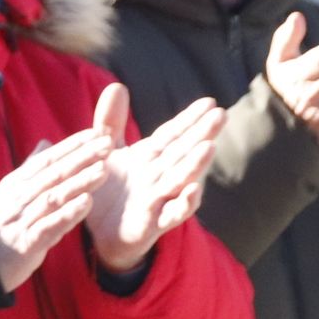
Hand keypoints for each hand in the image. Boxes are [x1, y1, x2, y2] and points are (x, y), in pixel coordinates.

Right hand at [0, 128, 110, 292]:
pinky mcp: (27, 243)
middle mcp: (18, 198)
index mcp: (15, 184)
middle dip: (82, 158)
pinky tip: (87, 202)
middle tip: (107, 144)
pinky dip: (68, 213)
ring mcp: (22, 220)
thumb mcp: (7, 192)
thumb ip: (29, 169)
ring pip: (54, 197)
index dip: (71, 146)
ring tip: (103, 170)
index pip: (46, 160)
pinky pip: (50, 226)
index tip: (95, 133)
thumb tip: (46, 143)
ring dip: (79, 182)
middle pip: (53, 174)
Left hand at [84, 85, 224, 272]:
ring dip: (195, 166)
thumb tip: (117, 85)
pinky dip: (183, 204)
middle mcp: (159, 176)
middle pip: (183, 153)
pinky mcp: (151, 224)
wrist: (98, 233)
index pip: (174, 135)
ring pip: (181, 180)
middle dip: (201, 135)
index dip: (190, 119)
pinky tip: (193, 191)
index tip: (210, 102)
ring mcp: (158, 200)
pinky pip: (170, 214)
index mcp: (150, 158)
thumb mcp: (105, 151)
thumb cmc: (109, 189)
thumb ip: (110, 121)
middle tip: (220, 115)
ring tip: (208, 148)